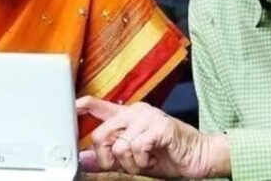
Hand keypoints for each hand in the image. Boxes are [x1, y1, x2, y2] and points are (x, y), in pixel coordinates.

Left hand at [76, 96, 230, 178]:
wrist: (199, 157)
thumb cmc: (168, 155)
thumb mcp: (133, 160)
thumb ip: (108, 158)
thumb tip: (84, 160)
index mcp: (127, 117)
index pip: (98, 105)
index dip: (81, 106)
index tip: (70, 109)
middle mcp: (135, 112)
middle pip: (100, 133)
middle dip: (106, 157)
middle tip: (123, 164)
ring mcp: (148, 117)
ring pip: (118, 145)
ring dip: (130, 163)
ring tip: (144, 161)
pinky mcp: (160, 126)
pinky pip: (137, 147)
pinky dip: (142, 161)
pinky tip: (153, 158)